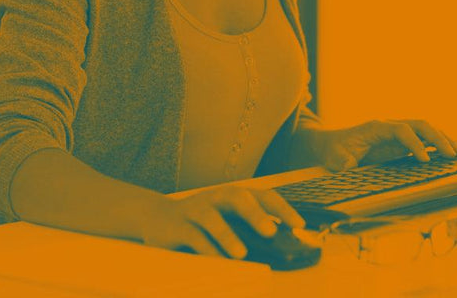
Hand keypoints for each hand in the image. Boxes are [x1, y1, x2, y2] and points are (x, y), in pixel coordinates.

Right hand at [138, 185, 306, 259]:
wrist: (158, 218)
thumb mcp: (228, 221)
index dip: (282, 208)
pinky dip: (207, 250)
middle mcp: (216, 198)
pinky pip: (193, 237)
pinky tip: (218, 261)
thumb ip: (249, 230)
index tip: (299, 224)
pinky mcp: (178, 226)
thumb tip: (282, 248)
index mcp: (233, 196)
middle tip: (269, 231)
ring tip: (240, 253)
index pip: (263, 196)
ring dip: (227, 235)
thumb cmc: (202, 222)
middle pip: (237, 198)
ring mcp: (196, 210)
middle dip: (255, 213)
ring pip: (212, 217)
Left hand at [314, 119, 456, 171]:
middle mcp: (389, 125)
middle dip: (438, 138)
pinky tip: (455, 149)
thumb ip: (342, 162)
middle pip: (419, 124)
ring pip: (426, 129)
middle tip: (453, 155)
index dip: (415, 143)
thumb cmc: (334, 151)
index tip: (426, 160)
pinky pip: (424, 138)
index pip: (401, 129)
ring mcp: (396, 132)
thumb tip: (348, 166)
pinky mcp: (401, 141)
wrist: (330, 144)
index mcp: (375, 127)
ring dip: (444, 139)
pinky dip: (440, 143)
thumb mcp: (334, 158)